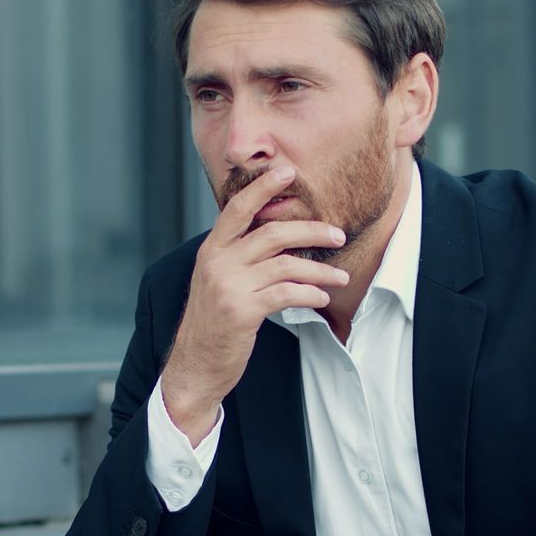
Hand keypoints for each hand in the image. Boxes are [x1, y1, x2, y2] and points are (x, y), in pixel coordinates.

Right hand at [161, 166, 348, 443]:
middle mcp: (218, 263)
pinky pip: (286, 294)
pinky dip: (309, 294)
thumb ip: (239, 256)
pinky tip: (321, 299)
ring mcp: (229, 286)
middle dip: (311, 230)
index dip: (262, 187)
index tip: (287, 171)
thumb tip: (276, 233)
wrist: (195, 365)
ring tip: (340, 277)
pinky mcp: (243, 312)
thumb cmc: (213, 322)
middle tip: (338, 235)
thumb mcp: (217, 280)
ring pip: (286, 264)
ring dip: (320, 271)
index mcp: (212, 250)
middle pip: (272, 232)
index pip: (237, 208)